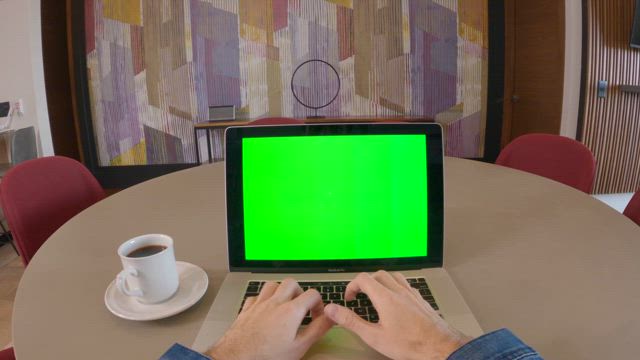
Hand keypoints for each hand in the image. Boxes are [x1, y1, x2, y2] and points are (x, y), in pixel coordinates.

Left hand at [207, 279, 332, 359]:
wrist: (238, 357)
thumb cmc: (267, 356)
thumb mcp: (300, 347)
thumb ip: (318, 329)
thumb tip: (331, 317)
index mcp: (291, 310)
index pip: (313, 294)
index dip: (319, 304)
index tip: (316, 316)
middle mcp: (275, 302)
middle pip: (291, 283)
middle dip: (299, 292)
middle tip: (301, 307)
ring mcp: (259, 304)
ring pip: (272, 285)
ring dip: (280, 291)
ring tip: (284, 305)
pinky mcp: (246, 309)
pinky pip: (256, 296)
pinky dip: (263, 299)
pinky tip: (265, 310)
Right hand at [324, 271, 469, 359]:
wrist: (439, 346)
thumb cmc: (409, 344)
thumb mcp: (374, 336)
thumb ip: (351, 321)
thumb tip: (332, 309)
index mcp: (385, 297)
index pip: (363, 278)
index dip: (352, 286)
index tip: (349, 299)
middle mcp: (399, 290)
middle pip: (378, 274)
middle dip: (365, 282)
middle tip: (359, 295)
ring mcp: (411, 293)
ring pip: (393, 276)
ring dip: (380, 281)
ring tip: (375, 294)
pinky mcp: (420, 298)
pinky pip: (405, 283)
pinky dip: (395, 285)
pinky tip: (395, 298)